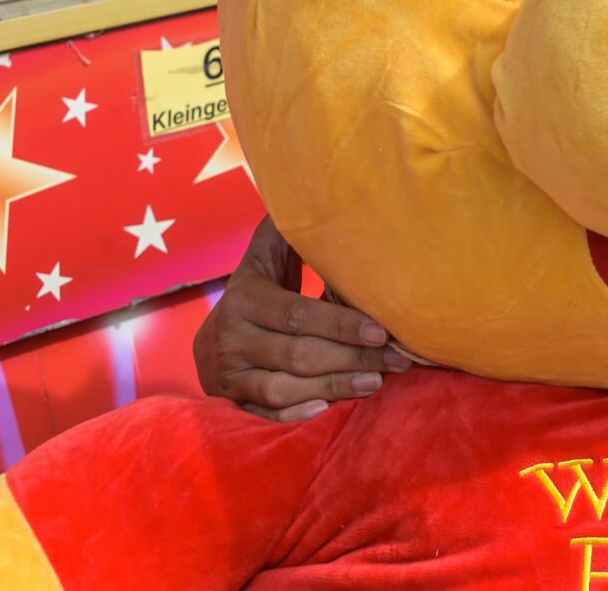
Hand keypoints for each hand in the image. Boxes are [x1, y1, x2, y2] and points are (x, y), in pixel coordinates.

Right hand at [194, 215, 410, 420]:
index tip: (382, 331)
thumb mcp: (264, 260)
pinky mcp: (232, 402)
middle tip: (397, 361)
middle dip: (352, 358)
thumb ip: (285, 233)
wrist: (211, 339)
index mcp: (245, 298)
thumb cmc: (256, 293)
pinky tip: (328, 408)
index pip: (298, 314)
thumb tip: (313, 192)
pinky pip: (263, 414)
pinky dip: (295, 414)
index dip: (341, 325)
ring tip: (376, 383)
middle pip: (298, 354)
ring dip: (334, 386)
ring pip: (284, 388)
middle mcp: (232, 338)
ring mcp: (229, 374)